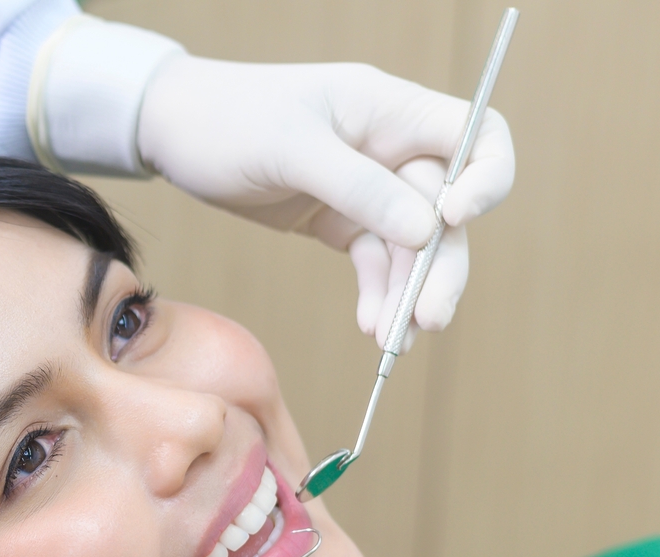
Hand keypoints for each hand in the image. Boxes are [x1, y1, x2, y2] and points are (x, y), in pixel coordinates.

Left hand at [138, 57, 513, 346]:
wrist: (174, 132)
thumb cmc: (229, 118)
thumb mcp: (290, 147)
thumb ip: (358, 186)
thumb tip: (427, 229)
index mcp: (390, 108)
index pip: (477, 135)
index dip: (485, 178)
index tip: (455, 219)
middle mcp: (390, 147)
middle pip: (446, 210)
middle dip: (442, 265)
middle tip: (429, 318)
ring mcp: (367, 188)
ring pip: (411, 248)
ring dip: (408, 295)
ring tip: (392, 343)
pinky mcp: (339, 221)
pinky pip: (375, 263)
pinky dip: (378, 296)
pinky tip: (372, 327)